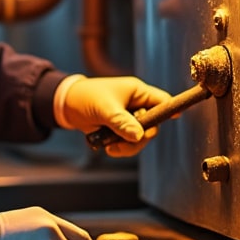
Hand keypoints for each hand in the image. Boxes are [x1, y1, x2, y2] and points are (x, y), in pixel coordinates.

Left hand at [54, 75, 172, 155]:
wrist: (66, 105)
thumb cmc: (86, 97)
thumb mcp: (105, 109)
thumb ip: (122, 122)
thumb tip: (139, 136)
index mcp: (137, 92)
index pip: (162, 101)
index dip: (169, 110)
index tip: (173, 119)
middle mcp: (136, 105)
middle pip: (152, 125)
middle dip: (140, 137)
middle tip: (126, 140)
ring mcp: (128, 118)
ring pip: (140, 137)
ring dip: (128, 145)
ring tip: (111, 147)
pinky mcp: (119, 129)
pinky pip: (128, 142)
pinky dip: (120, 147)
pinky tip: (107, 147)